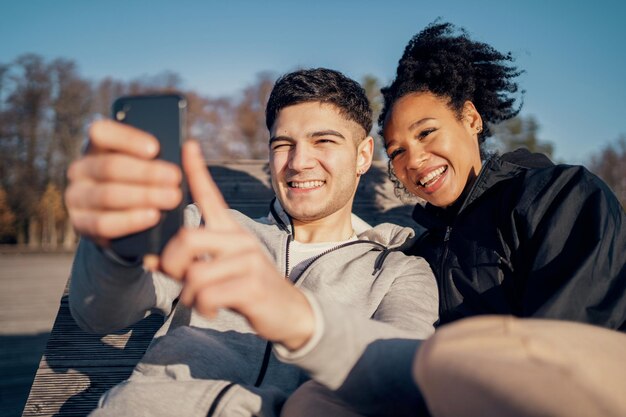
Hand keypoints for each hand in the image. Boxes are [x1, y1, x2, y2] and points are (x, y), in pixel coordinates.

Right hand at [64, 120, 182, 245]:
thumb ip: (156, 157)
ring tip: (171, 198)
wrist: (122, 220)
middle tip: (175, 178)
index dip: (128, 139)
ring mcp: (76, 197)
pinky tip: (152, 216)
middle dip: (146, 173)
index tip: (155, 149)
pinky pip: (104, 223)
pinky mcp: (80, 223)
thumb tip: (189, 148)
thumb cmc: (140, 183)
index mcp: (96, 147)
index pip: (102, 132)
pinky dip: (131, 220)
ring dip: (144, 196)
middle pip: (111, 166)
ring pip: (108, 195)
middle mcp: (81, 169)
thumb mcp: (145, 165)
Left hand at [160, 140, 314, 349]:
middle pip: (186, 239)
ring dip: (189, 295)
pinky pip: (207, 295)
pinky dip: (202, 307)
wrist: (289, 313)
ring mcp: (249, 260)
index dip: (196, 171)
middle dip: (172, 264)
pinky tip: (212, 310)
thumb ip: (185, 265)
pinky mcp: (253, 285)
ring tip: (201, 301)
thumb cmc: (247, 291)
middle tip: (181, 281)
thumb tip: (148, 261)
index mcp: (230, 232)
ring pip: (194, 274)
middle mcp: (240, 239)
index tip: (188, 144)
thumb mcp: (216, 274)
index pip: (210, 196)